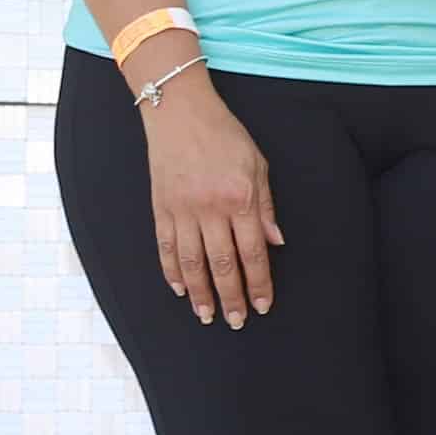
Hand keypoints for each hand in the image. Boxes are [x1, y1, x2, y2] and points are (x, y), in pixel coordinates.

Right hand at [142, 75, 279, 326]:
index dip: (258, 283)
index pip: (252, 252)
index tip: (262, 305)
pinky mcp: (159, 207)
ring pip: (190, 262)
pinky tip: (180, 289)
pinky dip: (171, 271)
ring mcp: (181, 210)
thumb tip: (275, 243)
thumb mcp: (258, 165)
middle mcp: (210, 209)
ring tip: (207, 315)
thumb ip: (266, 206)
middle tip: (236, 321)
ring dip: (200, 293)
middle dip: (230, 297)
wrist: (179, 113)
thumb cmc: (225, 136)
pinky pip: (165, 247)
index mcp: (240, 199)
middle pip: (222, 264)